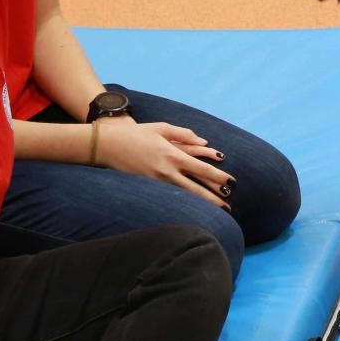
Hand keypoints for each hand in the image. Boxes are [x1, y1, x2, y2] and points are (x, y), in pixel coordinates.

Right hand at [95, 119, 233, 208]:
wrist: (108, 145)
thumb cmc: (136, 134)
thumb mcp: (162, 128)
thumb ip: (185, 134)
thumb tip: (204, 143)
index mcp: (172, 155)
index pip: (201, 168)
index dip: (217, 176)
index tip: (231, 182)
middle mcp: (166, 171)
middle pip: (195, 187)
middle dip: (212, 198)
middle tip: (228, 206)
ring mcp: (157, 181)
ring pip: (183, 195)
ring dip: (200, 204)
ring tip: (213, 212)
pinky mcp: (148, 187)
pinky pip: (170, 196)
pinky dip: (183, 202)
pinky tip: (191, 209)